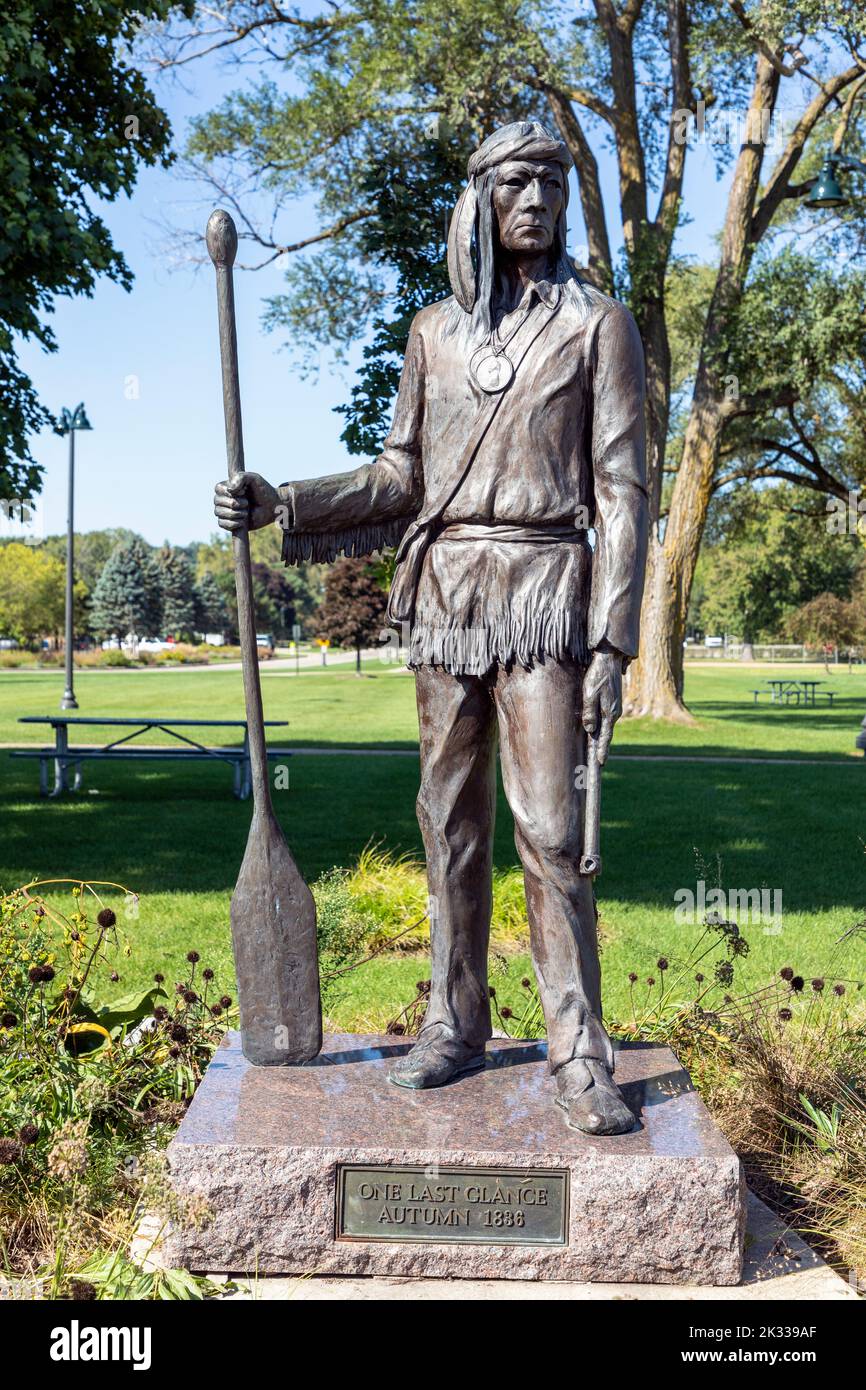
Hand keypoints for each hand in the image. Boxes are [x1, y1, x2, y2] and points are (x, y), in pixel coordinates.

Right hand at [214, 472, 278, 532]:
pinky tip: (242, 521)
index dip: (229, 492)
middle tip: (247, 503)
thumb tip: (229, 490)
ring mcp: (226, 511)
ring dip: (235, 513)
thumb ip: (241, 477)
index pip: (218, 489)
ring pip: (218, 513)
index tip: (243, 492)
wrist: (272, 507)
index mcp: (227, 487)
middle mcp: (224, 499)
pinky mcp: (229, 523)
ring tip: (246, 512)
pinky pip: (221, 524)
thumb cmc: (263, 491)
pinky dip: (232, 523)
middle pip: (217, 501)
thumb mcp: (254, 478)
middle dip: (234, 503)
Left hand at [582, 646, 622, 764]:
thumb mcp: (589, 694)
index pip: (605, 737)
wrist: (609, 660)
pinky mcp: (613, 702)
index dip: (602, 751)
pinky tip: (599, 734)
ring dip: (602, 740)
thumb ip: (589, 712)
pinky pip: (607, 720)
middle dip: (602, 749)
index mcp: (609, 713)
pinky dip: (603, 729)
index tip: (601, 763)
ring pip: (607, 728)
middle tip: (598, 765)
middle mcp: (614, 713)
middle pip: (607, 735)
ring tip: (597, 754)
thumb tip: (589, 729)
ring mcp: (615, 708)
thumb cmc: (597, 675)